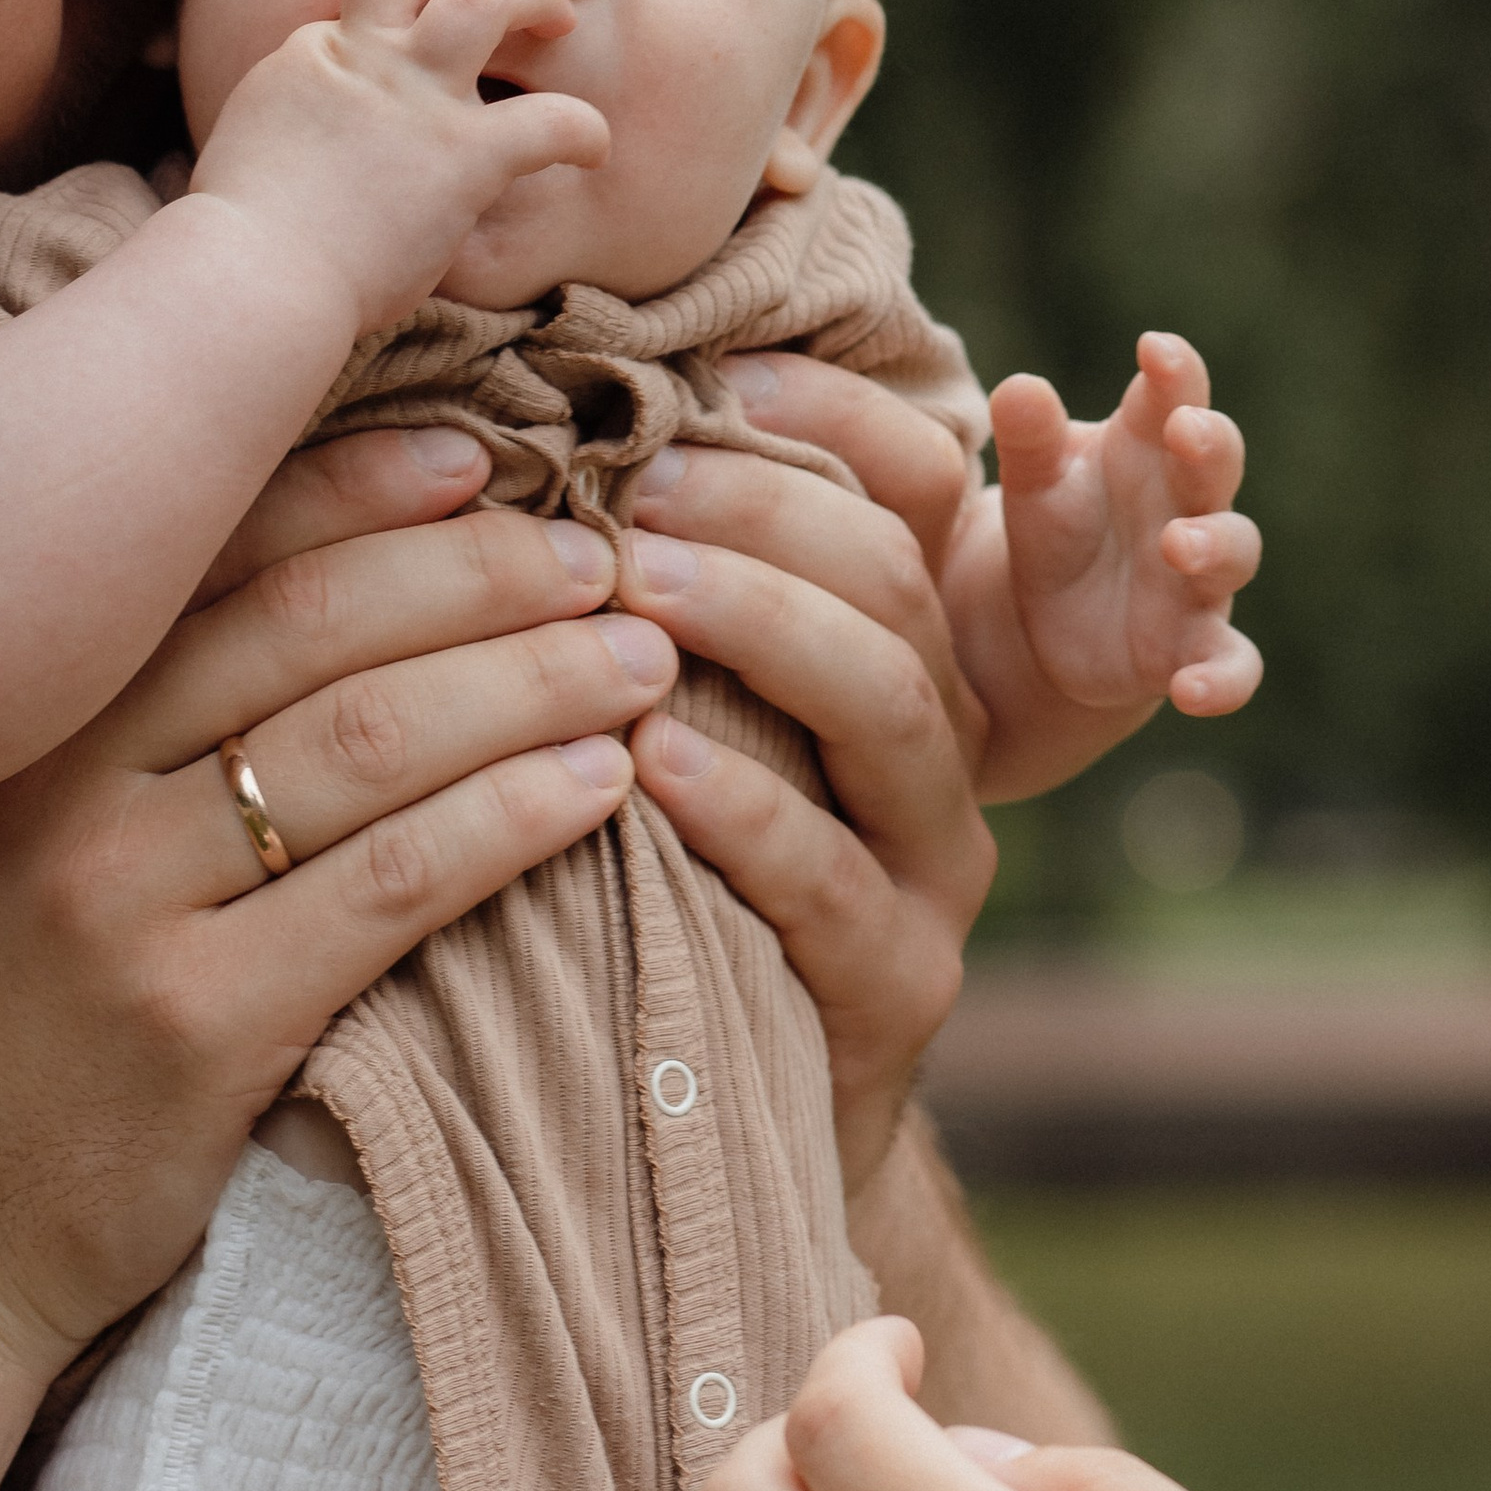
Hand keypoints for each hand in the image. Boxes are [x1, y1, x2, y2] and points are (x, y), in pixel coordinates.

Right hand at [0, 425, 667, 1379]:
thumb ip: (66, 695)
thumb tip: (251, 559)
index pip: (204, 540)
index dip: (361, 481)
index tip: (484, 453)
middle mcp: (46, 776)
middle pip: (312, 619)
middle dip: (482, 570)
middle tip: (602, 554)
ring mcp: (115, 900)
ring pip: (372, 737)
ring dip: (533, 681)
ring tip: (638, 658)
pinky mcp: (191, 1026)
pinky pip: (393, 885)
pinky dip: (512, 817)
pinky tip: (595, 789)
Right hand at [191, 0, 606, 332]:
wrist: (251, 278)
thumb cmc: (238, 247)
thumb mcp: (242, 159)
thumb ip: (281, 137)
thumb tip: (293, 162)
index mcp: (309, 59)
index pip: (361, 11)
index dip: (388, 31)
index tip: (403, 82)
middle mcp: (363, 56)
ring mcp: (416, 97)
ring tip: (558, 21)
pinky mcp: (462, 154)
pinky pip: (550, 118)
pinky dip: (582, 129)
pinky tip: (591, 152)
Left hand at [617, 381, 997, 1190]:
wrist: (704, 1126)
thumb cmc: (648, 879)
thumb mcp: (664, 721)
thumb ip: (653, 598)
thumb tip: (549, 425)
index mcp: (896, 652)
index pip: (914, 493)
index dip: (837, 416)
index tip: (723, 364)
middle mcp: (941, 748)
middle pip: (897, 584)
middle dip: (776, 509)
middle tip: (646, 474)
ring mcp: (933, 871)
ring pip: (892, 710)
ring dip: (767, 629)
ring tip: (645, 581)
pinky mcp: (895, 990)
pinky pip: (832, 886)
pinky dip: (744, 815)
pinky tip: (650, 763)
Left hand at [948, 338, 1260, 798]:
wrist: (1049, 626)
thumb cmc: (1056, 524)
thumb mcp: (1032, 481)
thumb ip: (1028, 437)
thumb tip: (1017, 386)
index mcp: (1146, 448)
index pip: (1173, 396)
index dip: (1175, 372)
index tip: (1154, 349)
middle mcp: (1185, 505)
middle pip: (1216, 464)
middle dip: (1209, 445)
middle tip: (1185, 430)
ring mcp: (1197, 580)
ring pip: (1234, 553)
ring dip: (1215, 545)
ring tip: (1179, 544)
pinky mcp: (1191, 649)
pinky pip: (1231, 665)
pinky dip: (1223, 680)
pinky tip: (1193, 693)